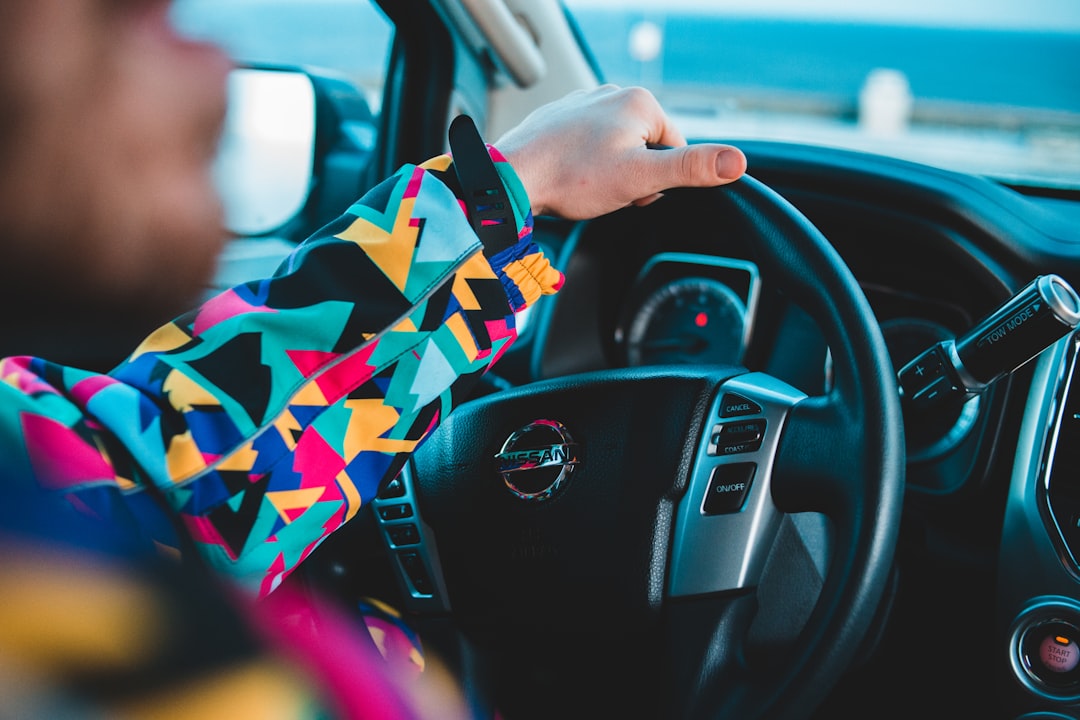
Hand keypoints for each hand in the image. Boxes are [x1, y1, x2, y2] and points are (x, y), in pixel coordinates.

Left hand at [495, 84, 746, 219]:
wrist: (512, 178)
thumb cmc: (573, 178)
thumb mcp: (641, 179)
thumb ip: (691, 169)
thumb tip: (737, 162)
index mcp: (640, 102)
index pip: (675, 149)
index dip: (658, 181)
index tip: (631, 192)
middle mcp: (612, 94)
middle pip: (645, 149)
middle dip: (632, 177)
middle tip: (605, 191)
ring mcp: (583, 104)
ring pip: (616, 150)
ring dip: (608, 174)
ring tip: (583, 185)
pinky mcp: (560, 119)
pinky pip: (588, 148)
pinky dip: (583, 167)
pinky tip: (568, 178)